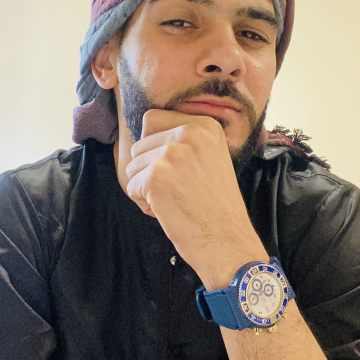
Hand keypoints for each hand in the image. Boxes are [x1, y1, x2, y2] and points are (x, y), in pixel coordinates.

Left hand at [125, 109, 265, 286]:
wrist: (228, 240)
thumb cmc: (217, 205)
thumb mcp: (211, 157)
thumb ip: (184, 142)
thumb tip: (144, 137)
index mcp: (204, 125)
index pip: (152, 119)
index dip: (154, 146)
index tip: (172, 168)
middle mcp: (188, 133)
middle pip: (139, 145)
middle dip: (148, 170)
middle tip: (175, 189)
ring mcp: (171, 154)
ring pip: (132, 166)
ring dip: (145, 187)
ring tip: (172, 200)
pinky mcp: (156, 177)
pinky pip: (131, 187)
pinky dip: (143, 203)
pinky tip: (166, 210)